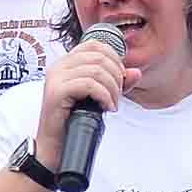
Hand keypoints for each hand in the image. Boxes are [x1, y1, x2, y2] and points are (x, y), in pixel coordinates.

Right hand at [32, 39, 135, 170]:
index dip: (114, 58)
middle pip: (99, 57)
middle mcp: (59, 66)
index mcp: (67, 63)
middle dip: (116, 76)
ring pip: (96, 71)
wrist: (56, 146)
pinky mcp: (56, 91)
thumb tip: (136, 72)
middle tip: (118, 96)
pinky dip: (104, 96)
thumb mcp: (100, 98)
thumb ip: (118, 84)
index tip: (120, 78)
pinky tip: (106, 107)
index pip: (95, 45)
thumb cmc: (75, 122)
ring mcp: (56, 77)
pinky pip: (89, 85)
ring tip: (112, 104)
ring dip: (112, 89)